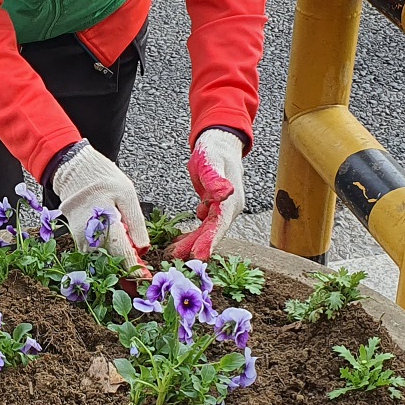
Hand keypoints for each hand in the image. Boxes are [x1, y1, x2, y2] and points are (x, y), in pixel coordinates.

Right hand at [51, 143, 148, 265]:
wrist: (74, 171)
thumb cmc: (103, 180)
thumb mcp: (128, 195)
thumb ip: (136, 223)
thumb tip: (143, 249)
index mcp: (105, 222)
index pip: (122, 254)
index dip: (135, 269)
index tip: (146, 278)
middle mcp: (89, 235)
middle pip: (111, 262)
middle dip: (126, 269)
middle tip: (140, 274)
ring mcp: (80, 238)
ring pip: (101, 261)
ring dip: (116, 264)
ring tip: (129, 262)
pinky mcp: (76, 239)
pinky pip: (93, 254)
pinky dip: (106, 257)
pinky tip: (116, 252)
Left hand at [168, 128, 246, 260]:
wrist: (220, 144)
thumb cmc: (215, 151)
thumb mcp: (212, 161)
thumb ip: (216, 179)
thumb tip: (225, 193)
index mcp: (231, 200)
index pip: (220, 224)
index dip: (210, 241)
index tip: (199, 255)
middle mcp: (229, 209)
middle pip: (212, 232)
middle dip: (196, 247)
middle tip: (177, 260)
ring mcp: (222, 210)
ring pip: (206, 231)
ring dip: (191, 243)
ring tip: (172, 254)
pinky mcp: (213, 209)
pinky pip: (203, 226)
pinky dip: (192, 235)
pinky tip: (179, 242)